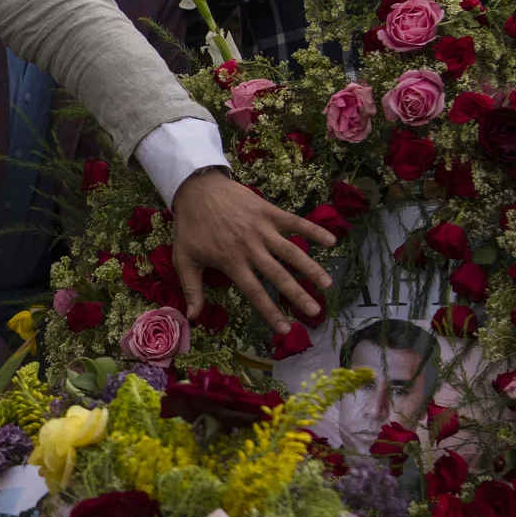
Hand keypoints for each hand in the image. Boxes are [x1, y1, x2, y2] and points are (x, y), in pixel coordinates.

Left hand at [168, 168, 335, 334]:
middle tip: (315, 311)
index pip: (254, 292)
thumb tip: (192, 317)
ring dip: (310, 267)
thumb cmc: (190, 225)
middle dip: (298, 295)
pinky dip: (313, 230)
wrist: (196, 188)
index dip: (270, 312)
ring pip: (291, 251)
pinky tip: (332, 241)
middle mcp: (250, 248)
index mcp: (231, 262)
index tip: (285, 328)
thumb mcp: (183, 258)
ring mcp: (262, 229)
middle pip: (278, 275)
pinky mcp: (269, 212)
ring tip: (327, 283)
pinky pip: (295, 222)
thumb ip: (191, 288)